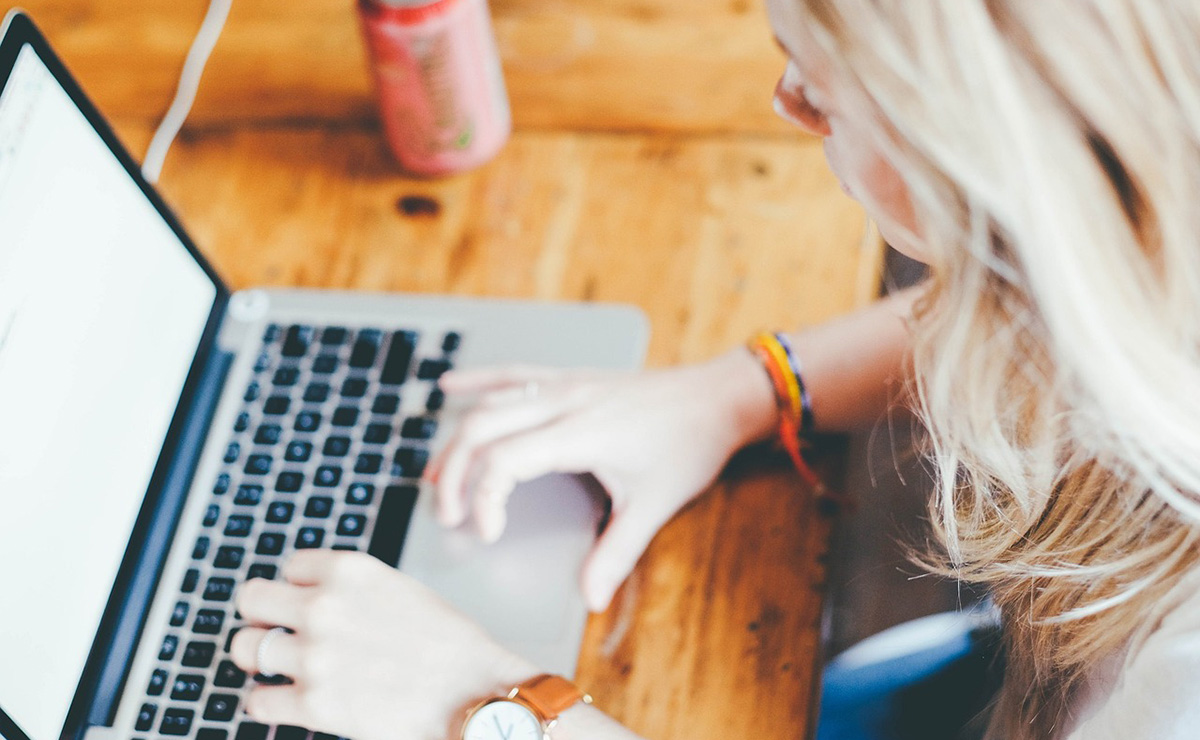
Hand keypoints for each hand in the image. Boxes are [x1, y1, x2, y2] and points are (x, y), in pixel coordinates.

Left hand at [230, 551, 535, 739]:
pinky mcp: (313, 705)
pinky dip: (267, 702)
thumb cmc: (449, 646)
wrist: (474, 693)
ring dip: (259, 658)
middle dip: (262, 616)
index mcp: (349, 571)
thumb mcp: (399, 590)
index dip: (297, 588)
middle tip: (274, 631)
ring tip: (279, 667)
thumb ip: (353, 590)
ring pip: (245, 648)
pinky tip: (288, 700)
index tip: (305, 603)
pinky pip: (256, 701)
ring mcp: (314, 657)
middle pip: (250, 599)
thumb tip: (315, 597)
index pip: (289, 566)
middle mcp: (324, 607)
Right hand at [426, 350, 775, 611]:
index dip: (484, 500)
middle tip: (448, 515)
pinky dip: (479, 381)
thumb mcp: (655, 504)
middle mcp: (564, 402)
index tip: (489, 534)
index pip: (504, 460)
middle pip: (482, 429)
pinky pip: (514, 374)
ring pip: (492, 403)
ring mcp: (565, 385)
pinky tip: (451, 387)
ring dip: (457, 438)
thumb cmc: (689, 445)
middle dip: (453, 473)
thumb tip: (590, 598)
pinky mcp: (571, 378)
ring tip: (434, 476)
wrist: (718, 397)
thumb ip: (617, 553)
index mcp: (579, 432)